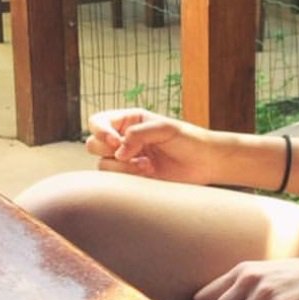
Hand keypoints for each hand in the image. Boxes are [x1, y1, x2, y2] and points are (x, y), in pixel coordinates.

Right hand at [86, 109, 213, 183]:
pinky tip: (149, 172)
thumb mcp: (165, 128)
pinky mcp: (132, 177)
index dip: (100, 131)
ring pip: (103, 164)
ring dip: (122, 166)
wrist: (205, 162)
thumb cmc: (188, 139)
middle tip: (131, 154)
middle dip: (110, 151)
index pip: (98, 121)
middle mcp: (123, 138)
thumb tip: (118, 151)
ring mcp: (126, 159)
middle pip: (94, 144)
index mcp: (129, 120)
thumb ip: (139, 134)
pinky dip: (129, 176)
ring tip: (147, 165)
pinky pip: (116, 179)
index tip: (116, 142)